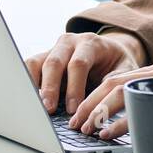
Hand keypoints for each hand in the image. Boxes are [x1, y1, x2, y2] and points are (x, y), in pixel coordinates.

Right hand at [25, 30, 146, 116]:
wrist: (111, 50)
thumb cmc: (117, 63)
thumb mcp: (125, 70)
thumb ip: (114, 83)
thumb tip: (101, 103)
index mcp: (91, 43)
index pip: (78, 63)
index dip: (74, 87)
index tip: (73, 109)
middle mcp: (69, 42)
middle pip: (54, 62)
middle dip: (51, 88)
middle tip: (49, 109)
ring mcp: (54, 49)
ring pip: (37, 62)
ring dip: (33, 85)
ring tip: (34, 106)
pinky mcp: (44, 58)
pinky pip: (30, 66)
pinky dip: (27, 82)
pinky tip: (28, 99)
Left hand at [69, 56, 152, 139]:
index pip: (121, 82)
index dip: (97, 98)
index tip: (83, 116)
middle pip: (114, 84)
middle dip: (90, 104)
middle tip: (76, 125)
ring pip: (123, 89)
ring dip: (99, 111)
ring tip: (87, 129)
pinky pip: (145, 98)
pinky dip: (123, 118)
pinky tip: (112, 131)